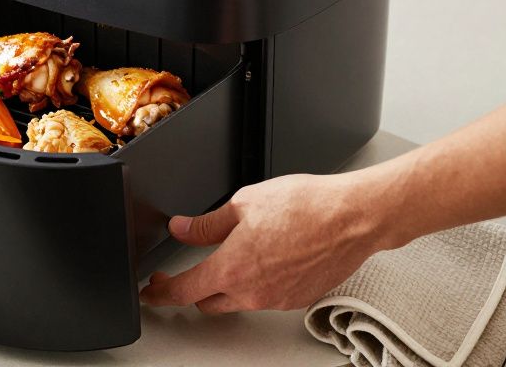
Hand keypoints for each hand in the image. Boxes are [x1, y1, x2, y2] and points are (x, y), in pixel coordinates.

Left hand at [139, 173, 397, 312]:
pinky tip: (265, 259)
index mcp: (231, 269)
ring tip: (234, 255)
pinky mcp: (298, 299)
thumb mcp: (243, 204)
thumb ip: (206, 223)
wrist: (353, 218)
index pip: (182, 291)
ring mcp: (277, 300)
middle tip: (187, 271)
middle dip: (193, 288)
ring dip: (227, 286)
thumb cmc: (306, 207)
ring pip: (238, 301)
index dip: (160, 292)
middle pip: (207, 301)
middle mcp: (252, 293)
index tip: (152, 290)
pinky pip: (266, 297)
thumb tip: (181, 228)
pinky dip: (257, 284)